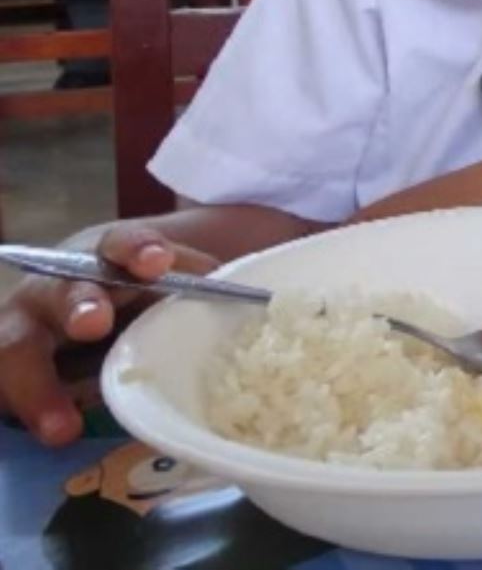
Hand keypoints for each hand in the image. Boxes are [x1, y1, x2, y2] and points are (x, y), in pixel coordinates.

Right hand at [0, 223, 215, 445]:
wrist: (93, 307)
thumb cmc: (142, 292)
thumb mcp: (171, 282)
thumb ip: (202, 285)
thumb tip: (259, 302)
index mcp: (108, 255)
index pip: (119, 242)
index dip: (138, 249)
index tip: (157, 264)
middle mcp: (60, 287)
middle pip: (62, 291)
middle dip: (78, 305)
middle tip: (95, 324)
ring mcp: (27, 330)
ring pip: (15, 347)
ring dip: (36, 384)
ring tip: (61, 426)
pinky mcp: (12, 372)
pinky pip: (5, 390)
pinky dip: (22, 411)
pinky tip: (48, 435)